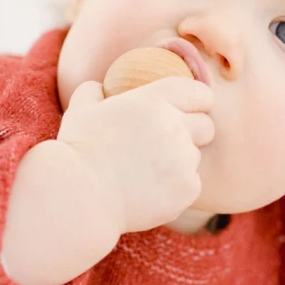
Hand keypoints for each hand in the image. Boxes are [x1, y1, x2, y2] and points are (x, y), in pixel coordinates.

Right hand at [57, 75, 214, 234]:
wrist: (81, 197)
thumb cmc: (78, 151)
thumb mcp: (80, 110)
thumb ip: (94, 91)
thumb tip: (100, 87)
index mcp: (153, 101)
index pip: (198, 92)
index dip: (199, 100)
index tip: (192, 108)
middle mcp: (175, 127)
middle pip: (206, 125)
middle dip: (194, 131)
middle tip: (170, 142)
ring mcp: (183, 160)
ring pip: (195, 157)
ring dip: (180, 161)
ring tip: (147, 171)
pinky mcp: (187, 190)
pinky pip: (191, 184)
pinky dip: (175, 187)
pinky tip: (149, 190)